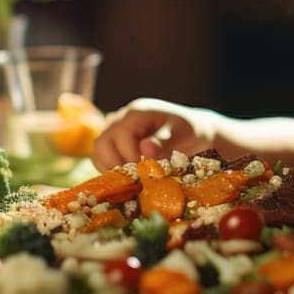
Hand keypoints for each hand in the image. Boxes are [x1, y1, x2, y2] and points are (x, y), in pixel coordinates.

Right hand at [92, 98, 218, 170]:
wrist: (194, 133)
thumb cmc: (191, 132)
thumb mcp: (184, 135)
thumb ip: (165, 142)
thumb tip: (145, 148)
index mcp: (138, 113)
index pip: (121, 135)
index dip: (130, 157)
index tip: (144, 173)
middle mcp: (122, 119)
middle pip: (102, 143)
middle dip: (116, 165)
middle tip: (136, 179)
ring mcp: (116, 130)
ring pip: (98, 152)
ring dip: (111, 169)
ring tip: (132, 179)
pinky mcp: (115, 143)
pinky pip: (102, 158)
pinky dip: (110, 170)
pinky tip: (129, 177)